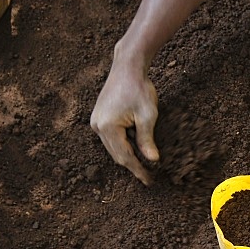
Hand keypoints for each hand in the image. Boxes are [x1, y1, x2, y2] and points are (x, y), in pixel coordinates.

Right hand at [90, 52, 158, 185]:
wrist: (127, 68)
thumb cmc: (139, 88)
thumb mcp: (147, 115)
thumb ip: (147, 139)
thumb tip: (153, 160)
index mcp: (108, 127)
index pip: (124, 156)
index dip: (138, 170)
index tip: (149, 180)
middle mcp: (97, 127)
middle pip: (116, 155)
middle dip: (133, 165)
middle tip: (149, 176)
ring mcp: (96, 122)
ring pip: (113, 148)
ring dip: (128, 155)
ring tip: (145, 164)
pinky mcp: (99, 118)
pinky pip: (112, 138)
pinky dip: (123, 145)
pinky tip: (136, 148)